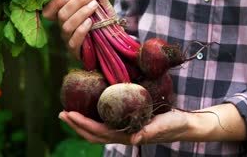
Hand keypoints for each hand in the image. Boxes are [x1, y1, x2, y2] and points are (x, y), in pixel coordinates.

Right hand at [42, 0, 107, 58]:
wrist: (114, 38)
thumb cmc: (102, 18)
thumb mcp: (101, 1)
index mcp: (64, 14)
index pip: (49, 10)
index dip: (56, 1)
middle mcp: (63, 27)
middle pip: (61, 15)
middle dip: (76, 2)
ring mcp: (68, 39)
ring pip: (67, 26)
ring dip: (81, 14)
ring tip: (94, 5)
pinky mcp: (76, 51)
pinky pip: (73, 41)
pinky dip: (81, 30)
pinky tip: (90, 22)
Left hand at [58, 110, 190, 144]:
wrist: (185, 125)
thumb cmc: (175, 125)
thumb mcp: (164, 125)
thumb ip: (149, 131)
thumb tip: (134, 140)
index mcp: (128, 136)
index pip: (99, 132)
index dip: (83, 124)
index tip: (69, 114)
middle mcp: (123, 134)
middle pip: (93, 133)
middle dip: (76, 125)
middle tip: (61, 113)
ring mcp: (124, 130)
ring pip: (98, 130)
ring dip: (82, 123)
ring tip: (69, 112)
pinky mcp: (128, 122)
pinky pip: (106, 122)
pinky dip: (94, 117)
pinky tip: (91, 107)